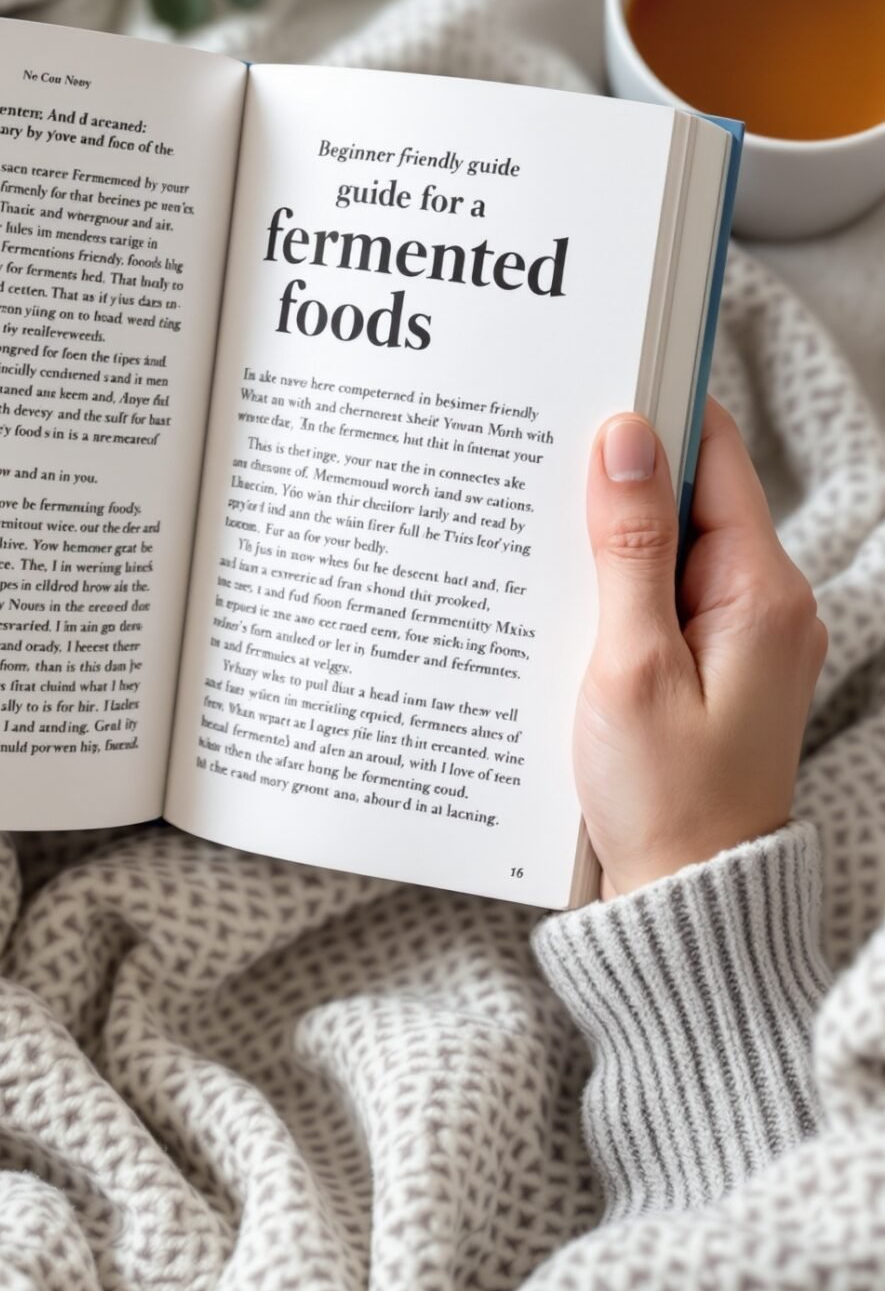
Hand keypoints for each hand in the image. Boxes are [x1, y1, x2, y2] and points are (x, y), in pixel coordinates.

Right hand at [573, 397, 826, 898]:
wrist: (682, 905)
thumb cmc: (663, 801)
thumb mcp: (632, 667)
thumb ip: (627, 548)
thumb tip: (625, 437)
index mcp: (763, 592)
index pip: (714, 456)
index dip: (652, 414)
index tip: (585, 385)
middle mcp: (764, 604)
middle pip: (685, 497)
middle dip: (611, 477)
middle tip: (529, 457)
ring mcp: (738, 638)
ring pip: (662, 548)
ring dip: (600, 539)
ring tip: (526, 529)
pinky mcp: (706, 670)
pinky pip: (656, 598)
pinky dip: (607, 591)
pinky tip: (552, 601)